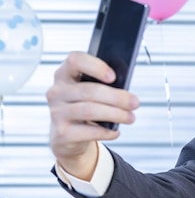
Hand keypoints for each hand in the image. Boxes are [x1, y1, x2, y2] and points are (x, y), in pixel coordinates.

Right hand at [47, 51, 139, 178]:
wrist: (67, 137)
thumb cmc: (84, 108)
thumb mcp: (90, 94)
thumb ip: (102, 87)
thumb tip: (127, 95)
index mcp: (64, 75)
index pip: (75, 60)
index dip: (96, 66)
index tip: (114, 76)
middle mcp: (57, 92)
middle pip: (89, 90)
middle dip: (117, 97)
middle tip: (134, 102)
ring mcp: (57, 113)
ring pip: (90, 110)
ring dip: (115, 114)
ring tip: (130, 117)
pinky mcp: (62, 133)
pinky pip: (90, 131)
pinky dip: (107, 131)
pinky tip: (115, 131)